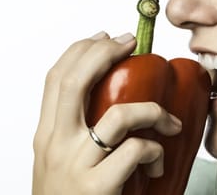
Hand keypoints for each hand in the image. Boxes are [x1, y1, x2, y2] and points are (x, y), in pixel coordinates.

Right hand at [32, 32, 182, 194]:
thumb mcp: (60, 161)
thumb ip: (76, 131)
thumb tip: (107, 102)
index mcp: (46, 135)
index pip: (55, 78)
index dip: (80, 50)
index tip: (104, 37)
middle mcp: (55, 145)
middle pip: (75, 82)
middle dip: (105, 53)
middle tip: (131, 44)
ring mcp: (76, 165)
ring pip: (120, 115)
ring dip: (154, 112)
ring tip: (170, 123)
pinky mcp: (98, 187)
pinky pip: (137, 151)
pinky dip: (155, 151)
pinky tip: (157, 164)